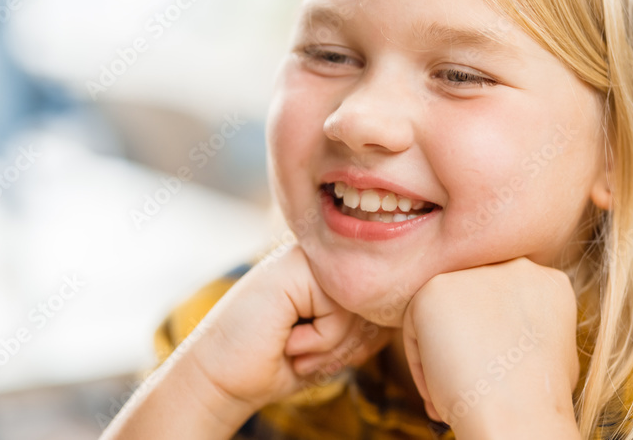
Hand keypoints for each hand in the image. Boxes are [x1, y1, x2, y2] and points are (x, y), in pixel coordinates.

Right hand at [187, 245, 393, 412]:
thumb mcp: (335, 343)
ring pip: (360, 310)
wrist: (222, 376)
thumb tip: (410, 314)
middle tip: (301, 350)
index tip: (317, 350)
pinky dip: (316, 340)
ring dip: (329, 345)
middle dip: (343, 345)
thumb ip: (368, 323)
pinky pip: (339, 313)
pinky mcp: (297, 267)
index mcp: (333, 268)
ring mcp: (309, 256)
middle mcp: (324, 255)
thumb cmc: (277, 362)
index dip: (358, 341)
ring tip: (292, 343)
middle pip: (374, 307)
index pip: (380, 303)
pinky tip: (284, 335)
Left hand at [401, 257, 579, 437]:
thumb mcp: (548, 351)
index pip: (504, 305)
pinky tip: (440, 385)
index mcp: (547, 281)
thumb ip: (524, 328)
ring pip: (442, 313)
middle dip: (463, 342)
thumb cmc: (536, 399)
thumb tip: (500, 337)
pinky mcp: (435, 286)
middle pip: (473, 305)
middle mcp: (513, 266)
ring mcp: (474, 272)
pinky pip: (415, 325)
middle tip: (464, 384)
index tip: (488, 375)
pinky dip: (420, 362)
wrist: (517, 412)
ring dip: (440, 353)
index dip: (492, 343)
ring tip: (453, 391)